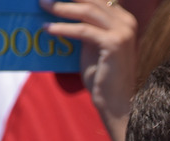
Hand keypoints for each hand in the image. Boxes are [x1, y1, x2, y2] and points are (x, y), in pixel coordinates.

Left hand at [40, 0, 137, 140]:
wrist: (116, 102)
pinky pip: (83, 30)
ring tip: (42, 6)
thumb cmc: (103, 77)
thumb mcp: (93, 45)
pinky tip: (48, 28)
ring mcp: (123, 32)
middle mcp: (127, 22)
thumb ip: (86, 26)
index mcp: (125, 20)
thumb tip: (61, 9)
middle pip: (92, 1)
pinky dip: (63, 28)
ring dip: (62, 8)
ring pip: (87, 11)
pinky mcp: (114, 44)